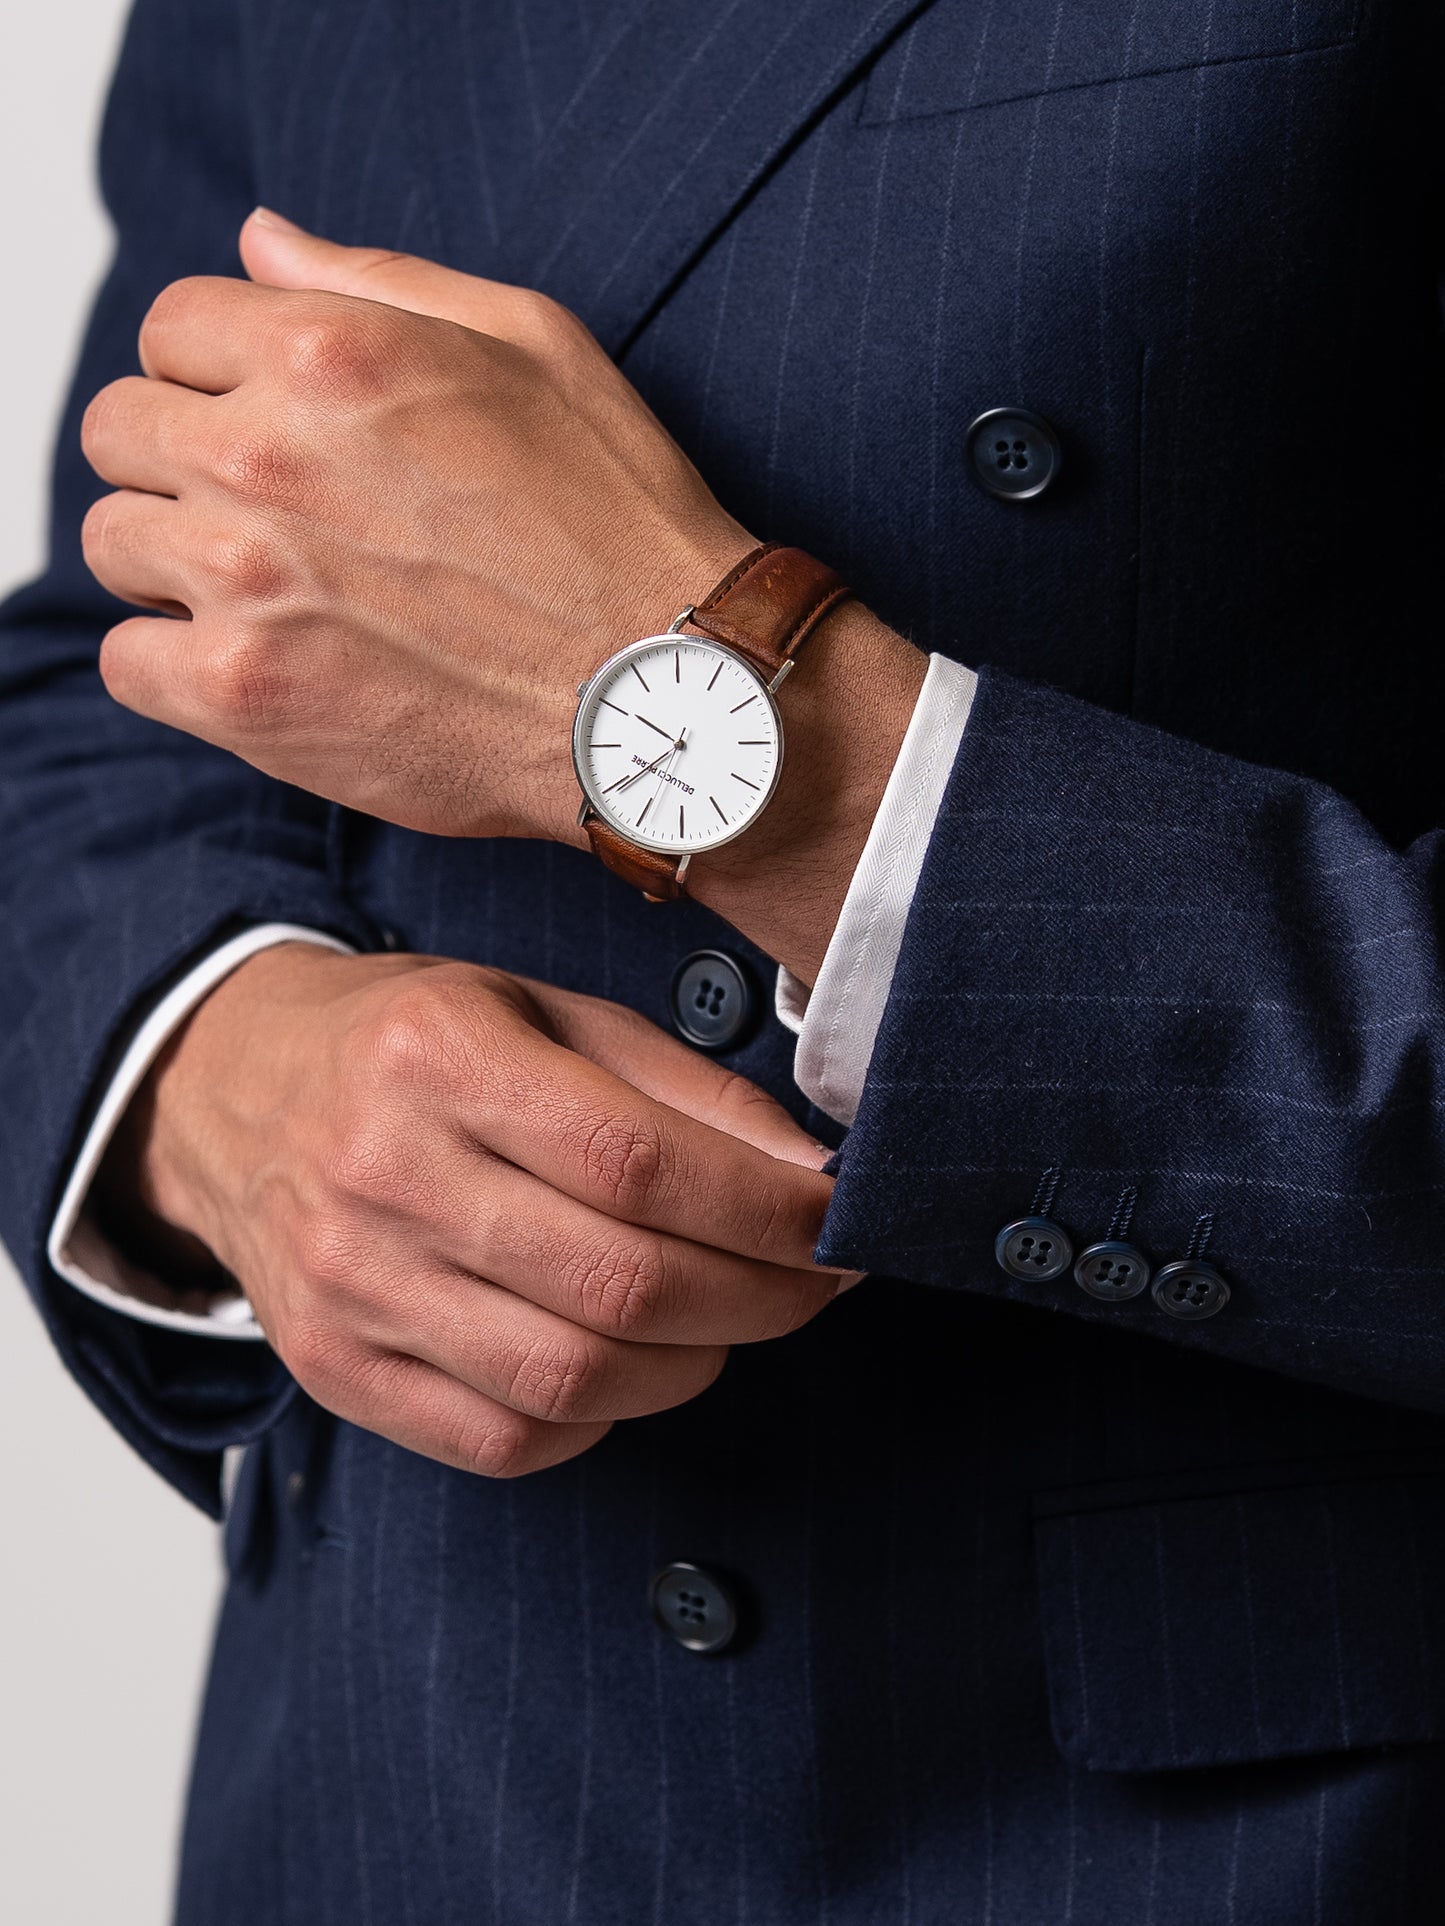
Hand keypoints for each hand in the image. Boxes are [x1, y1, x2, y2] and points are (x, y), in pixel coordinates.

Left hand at [81, 212, 927, 981]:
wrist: (662, 693)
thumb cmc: (618, 524)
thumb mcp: (534, 347)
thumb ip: (380, 280)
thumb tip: (260, 242)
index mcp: (330, 351)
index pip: (172, 326)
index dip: (217, 374)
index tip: (265, 423)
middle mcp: (268, 453)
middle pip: (122, 429)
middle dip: (182, 461)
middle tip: (265, 513)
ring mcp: (245, 579)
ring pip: (115, 543)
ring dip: (174, 562)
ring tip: (268, 595)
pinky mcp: (245, 693)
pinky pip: (128, 663)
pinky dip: (174, 665)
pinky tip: (257, 664)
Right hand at [107, 945, 847, 1477]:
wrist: (237, 1097)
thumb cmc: (415, 1043)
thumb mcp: (544, 1010)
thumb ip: (680, 1086)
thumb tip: (806, 1172)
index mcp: (440, 1056)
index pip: (636, 1161)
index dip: (763, 1209)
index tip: (835, 1222)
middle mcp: (382, 1174)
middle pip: (618, 1283)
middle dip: (759, 1297)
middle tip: (813, 1281)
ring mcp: (350, 1286)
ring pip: (572, 1379)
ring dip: (694, 1363)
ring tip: (725, 1316)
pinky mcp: (336, 1371)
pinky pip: (508, 1440)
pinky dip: (602, 1414)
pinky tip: (625, 1360)